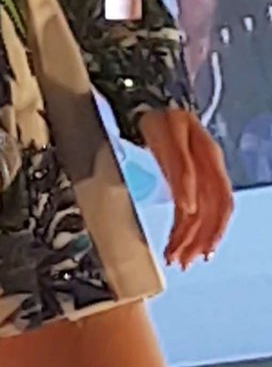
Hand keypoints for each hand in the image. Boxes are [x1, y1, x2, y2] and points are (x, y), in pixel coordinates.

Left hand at [137, 108, 232, 267]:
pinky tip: (177, 246)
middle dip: (199, 240)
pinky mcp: (186, 184)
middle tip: (183, 263)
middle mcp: (209, 172)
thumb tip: (189, 206)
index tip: (198, 248)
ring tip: (177, 261)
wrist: (147, 102)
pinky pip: (190, 212)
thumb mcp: (169, 137)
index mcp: (210, 159)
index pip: (219, 201)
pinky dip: (183, 231)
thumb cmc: (160, 119)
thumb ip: (181, 169)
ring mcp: (198, 179)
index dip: (213, 227)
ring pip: (200, 216)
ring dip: (190, 241)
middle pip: (211, 214)